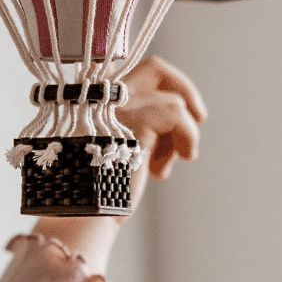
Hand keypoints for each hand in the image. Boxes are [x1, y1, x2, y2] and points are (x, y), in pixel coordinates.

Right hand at [31, 56, 206, 272]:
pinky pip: (179, 117)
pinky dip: (187, 140)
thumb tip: (179, 116)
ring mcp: (116, 106)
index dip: (166, 84)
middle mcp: (102, 95)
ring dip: (181, 136)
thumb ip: (138, 125)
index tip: (185, 110)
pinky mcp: (134, 122)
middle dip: (183, 89)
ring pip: (174, 103)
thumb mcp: (118, 147)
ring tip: (166, 164)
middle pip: (155, 67)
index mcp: (94, 99)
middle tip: (199, 117)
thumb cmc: (99, 189)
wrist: (83, 215)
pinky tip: (175, 163)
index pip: (136, 69)